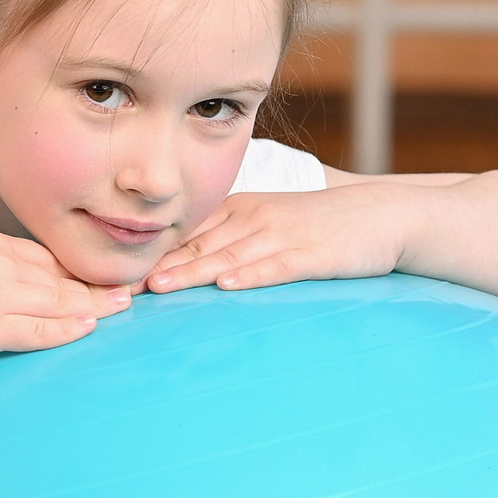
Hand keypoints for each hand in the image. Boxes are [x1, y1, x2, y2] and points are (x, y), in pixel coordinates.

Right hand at [0, 228, 132, 363]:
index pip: (44, 255)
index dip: (75, 266)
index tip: (100, 272)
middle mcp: (0, 263)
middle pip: (61, 274)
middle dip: (98, 281)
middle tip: (133, 286)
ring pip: (60, 299)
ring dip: (96, 302)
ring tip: (125, 306)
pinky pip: (40, 328)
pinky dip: (68, 327)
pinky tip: (89, 326)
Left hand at [146, 184, 413, 294]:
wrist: (381, 216)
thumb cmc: (318, 225)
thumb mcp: (267, 223)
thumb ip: (228, 240)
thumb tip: (185, 266)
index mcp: (238, 211)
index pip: (186, 232)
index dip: (150, 253)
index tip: (115, 271)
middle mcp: (254, 219)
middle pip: (199, 244)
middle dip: (158, 266)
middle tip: (121, 285)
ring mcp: (283, 235)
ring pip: (229, 255)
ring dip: (192, 271)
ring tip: (159, 286)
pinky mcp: (313, 254)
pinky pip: (277, 266)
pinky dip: (251, 275)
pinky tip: (227, 285)